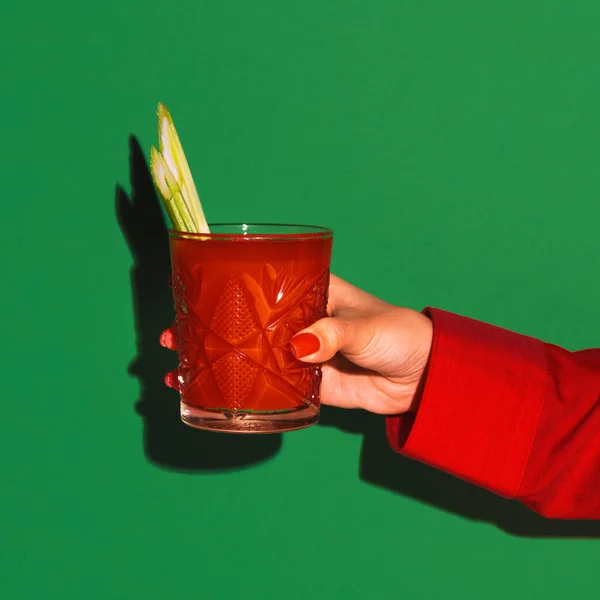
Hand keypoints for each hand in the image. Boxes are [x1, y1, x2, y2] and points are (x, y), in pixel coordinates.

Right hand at [160, 274, 432, 414]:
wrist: (422, 376)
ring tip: (179, 367)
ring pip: (250, 354)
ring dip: (217, 360)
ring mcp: (299, 354)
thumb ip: (335, 334)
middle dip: (208, 327)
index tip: (191, 292)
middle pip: (244, 321)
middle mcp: (299, 321)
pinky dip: (244, 390)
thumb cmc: (399, 335)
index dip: (226, 287)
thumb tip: (299, 347)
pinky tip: (214, 395)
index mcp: (311, 293)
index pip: (261, 284)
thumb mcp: (366, 328)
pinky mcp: (306, 384)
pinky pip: (270, 386)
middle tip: (173, 336)